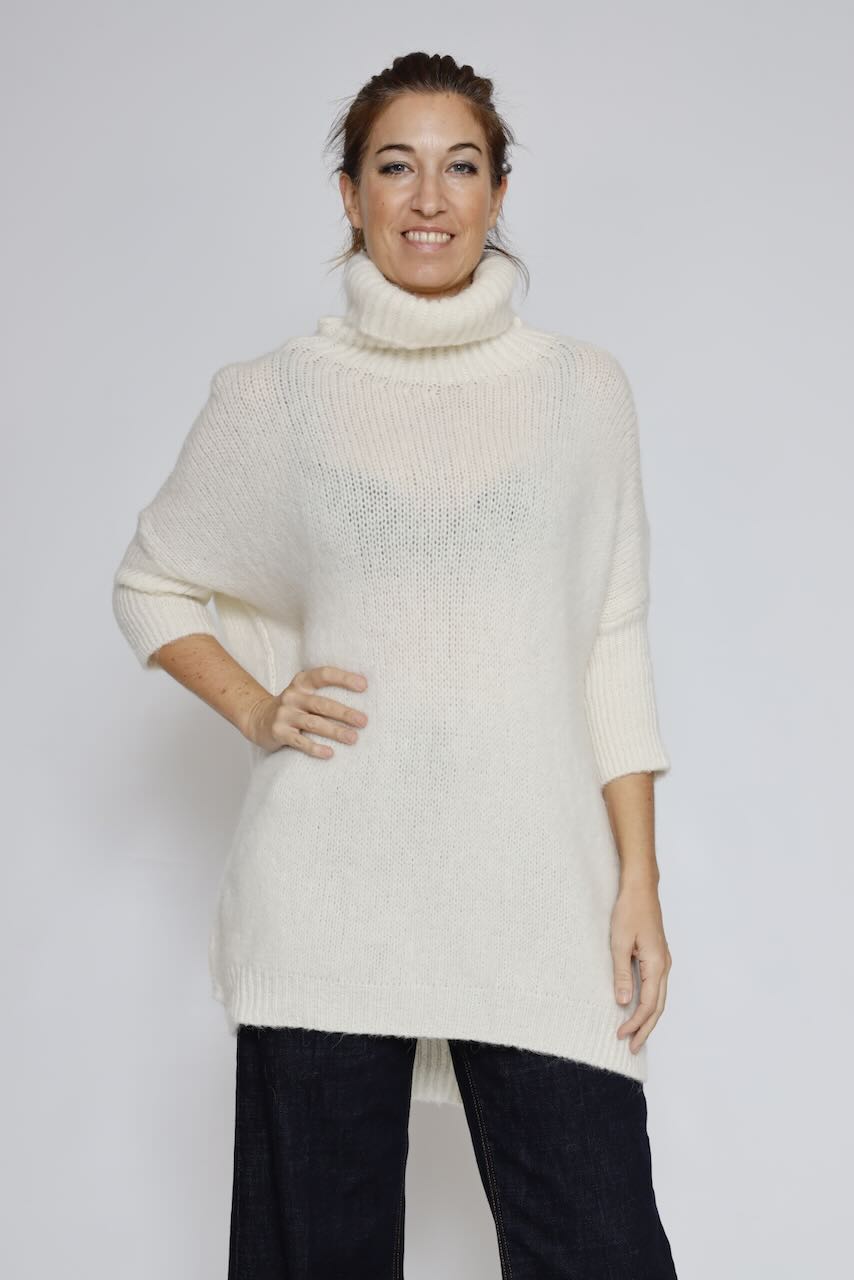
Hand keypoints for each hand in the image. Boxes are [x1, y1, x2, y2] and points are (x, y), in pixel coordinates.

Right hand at [242, 665, 367, 756]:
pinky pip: (299, 742)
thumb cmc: (293, 707)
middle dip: (344, 712)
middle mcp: (292, 696)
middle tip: (364, 721)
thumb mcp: (304, 693)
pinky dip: (315, 748)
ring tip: (353, 738)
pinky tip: (329, 753)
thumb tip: (364, 701)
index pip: (324, 675)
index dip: (344, 678)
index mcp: (302, 682)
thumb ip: (325, 693)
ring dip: (335, 731)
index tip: (364, 686)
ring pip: (313, 724)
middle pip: (322, 704)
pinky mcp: (278, 733)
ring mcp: (284, 715)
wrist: (258, 718)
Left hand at [610, 881, 671, 1052]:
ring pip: (660, 998)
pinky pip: (657, 987)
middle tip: (631, 1048)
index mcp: (656, 964)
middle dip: (645, 1029)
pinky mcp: (657, 956)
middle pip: (659, 1007)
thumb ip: (621, 974)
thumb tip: (624, 1003)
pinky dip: (649, 1003)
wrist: (641, 888)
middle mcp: (664, 965)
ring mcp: (663, 961)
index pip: (649, 1004)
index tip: (620, 1036)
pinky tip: (639, 1009)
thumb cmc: (629, 911)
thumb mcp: (619, 943)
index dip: (635, 1023)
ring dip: (648, 1018)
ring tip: (635, 1035)